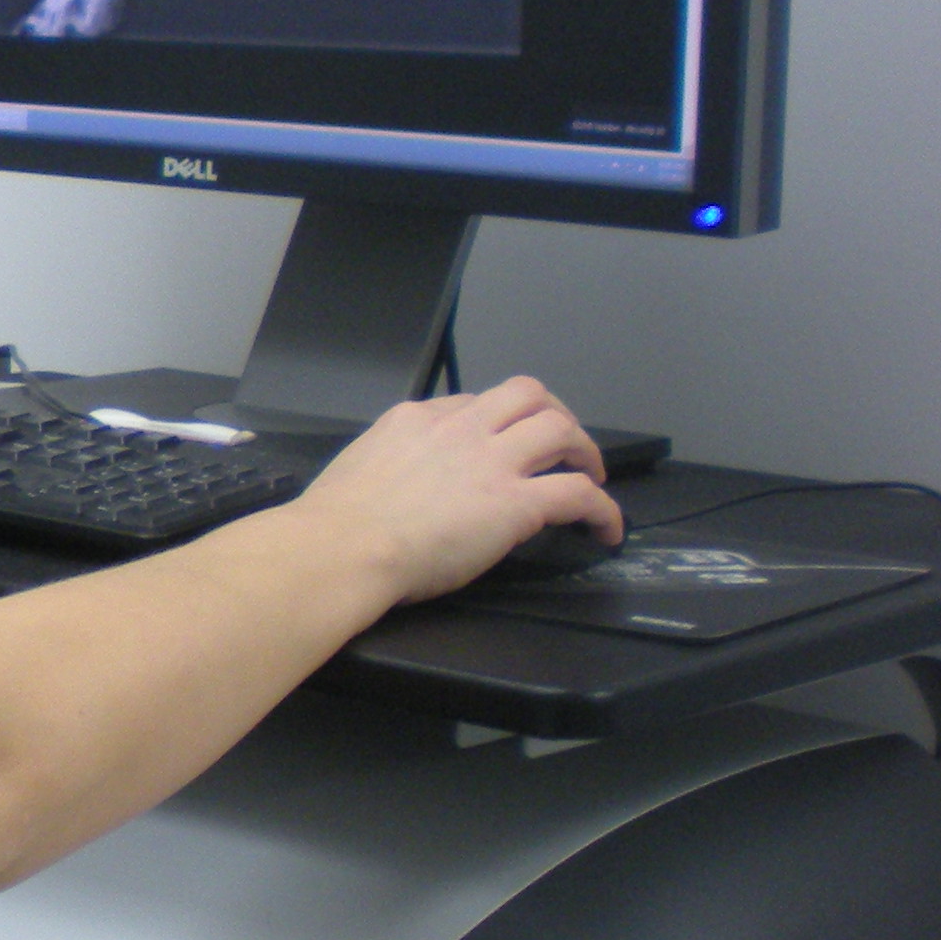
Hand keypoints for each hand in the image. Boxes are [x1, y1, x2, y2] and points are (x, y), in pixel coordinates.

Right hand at [282, 376, 622, 605]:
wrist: (343, 546)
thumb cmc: (334, 522)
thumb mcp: (358, 467)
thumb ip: (388, 462)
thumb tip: (396, 483)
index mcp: (415, 420)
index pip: (473, 403)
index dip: (496, 421)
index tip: (500, 445)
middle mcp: (460, 429)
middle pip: (527, 394)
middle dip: (553, 414)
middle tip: (562, 445)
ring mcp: (492, 462)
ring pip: (561, 428)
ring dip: (585, 450)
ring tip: (592, 475)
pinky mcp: (517, 502)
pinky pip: (581, 494)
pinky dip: (604, 510)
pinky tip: (606, 529)